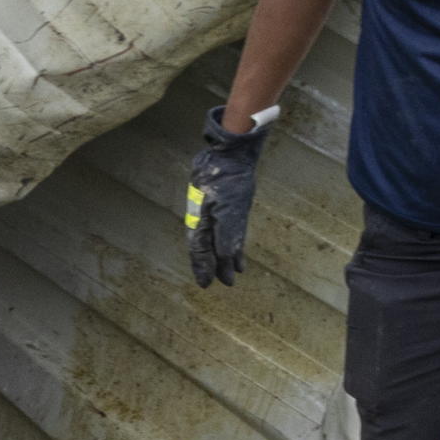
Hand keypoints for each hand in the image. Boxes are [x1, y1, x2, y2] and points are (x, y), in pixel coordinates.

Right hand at [183, 111, 263, 289]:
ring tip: (233, 273)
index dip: (203, 268)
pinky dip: (234, 243)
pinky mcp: (225, 205)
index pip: (199, 251)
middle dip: (215, 266)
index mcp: (200, 222)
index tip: (206, 284)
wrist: (231, 154)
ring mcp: (214, 212)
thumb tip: (226, 259)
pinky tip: (240, 253)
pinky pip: (227, 229)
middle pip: (208, 249)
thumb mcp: (230, 210)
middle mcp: (205, 220)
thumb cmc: (229, 181)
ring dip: (226, 257)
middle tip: (223, 282)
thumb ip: (227, 235)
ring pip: (218, 240)